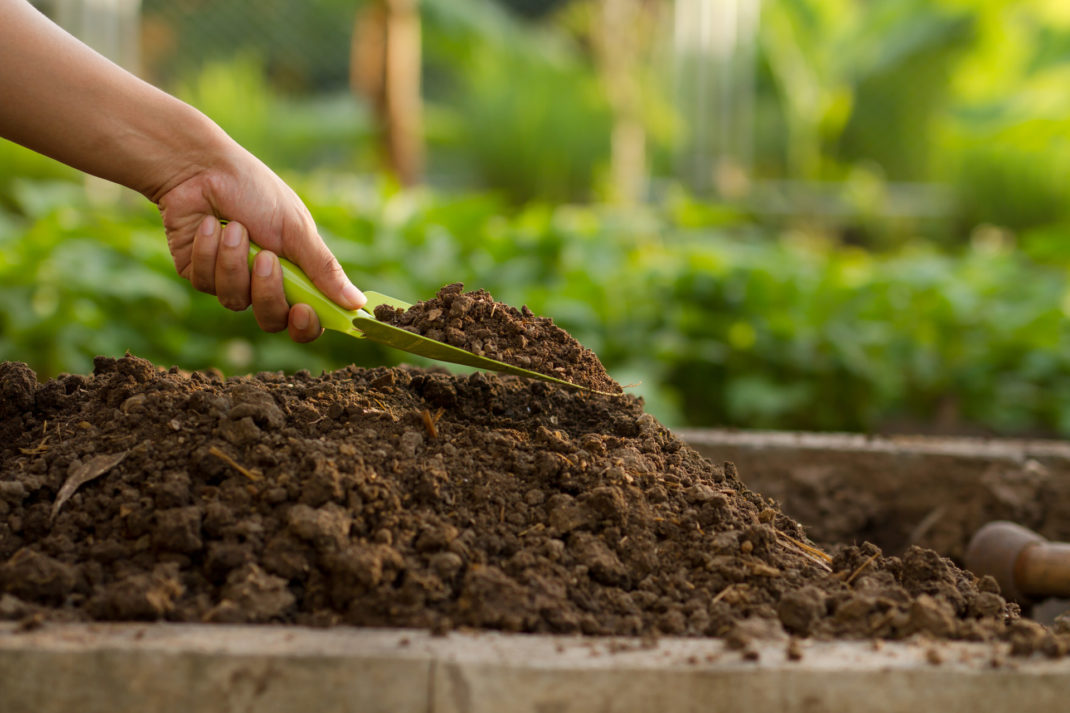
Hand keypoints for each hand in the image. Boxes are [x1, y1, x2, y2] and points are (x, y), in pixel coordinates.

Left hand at [156, 146, 365, 341]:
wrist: (200, 168)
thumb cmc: (255, 191)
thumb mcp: (296, 229)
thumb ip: (324, 268)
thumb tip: (358, 303)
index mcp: (296, 273)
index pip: (307, 318)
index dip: (306, 325)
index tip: (303, 311)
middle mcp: (264, 283)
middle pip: (271, 319)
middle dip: (267, 291)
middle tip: (266, 258)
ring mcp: (229, 280)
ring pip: (234, 301)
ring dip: (234, 261)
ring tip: (233, 226)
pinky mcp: (198, 274)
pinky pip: (205, 283)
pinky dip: (209, 252)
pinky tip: (208, 225)